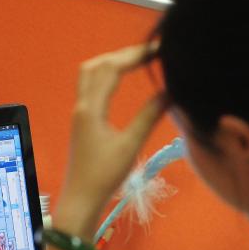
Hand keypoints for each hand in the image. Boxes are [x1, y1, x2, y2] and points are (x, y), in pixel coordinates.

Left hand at [52, 44, 164, 239]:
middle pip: (97, 65)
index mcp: (91, 109)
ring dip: (111, 63)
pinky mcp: (81, 122)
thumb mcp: (131, 145)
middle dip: (122, 54)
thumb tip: (169, 92)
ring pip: (89, 75)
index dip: (135, 55)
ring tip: (137, 61)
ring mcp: (79, 113)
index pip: (111, 69)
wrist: (81, 200)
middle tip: (149, 52)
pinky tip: (120, 81)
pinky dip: (106, 76)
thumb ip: (149, 116)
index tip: (158, 49)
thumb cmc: (104, 176)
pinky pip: (90, 87)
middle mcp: (81, 106)